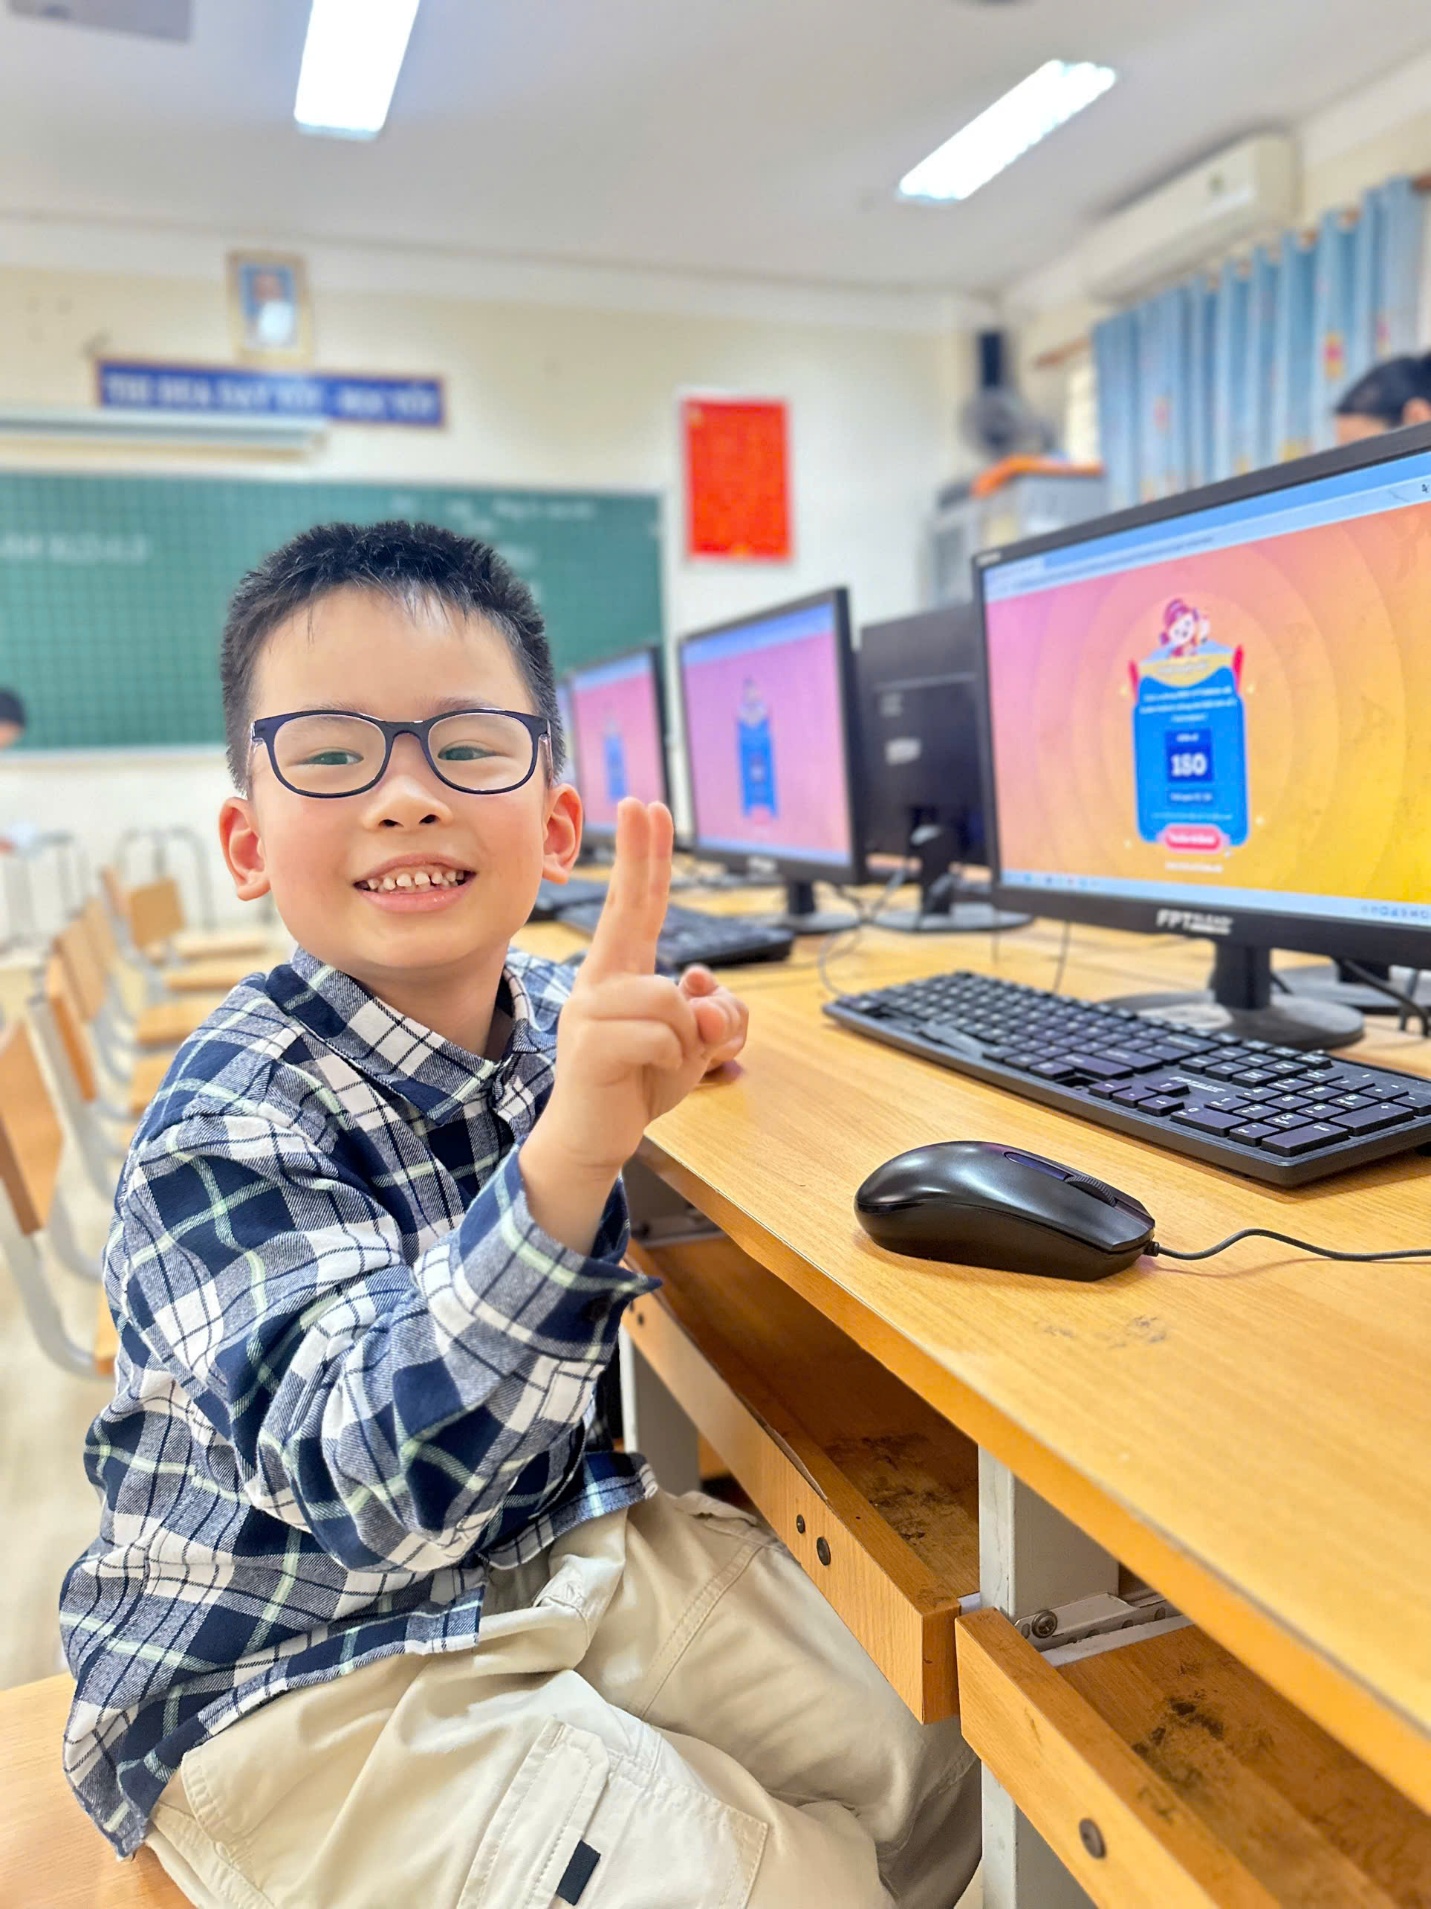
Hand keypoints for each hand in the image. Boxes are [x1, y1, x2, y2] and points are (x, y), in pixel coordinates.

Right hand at [520, 799, 747, 1251]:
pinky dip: (675, 1063)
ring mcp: (591, 1009)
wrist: (592, 1140)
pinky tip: (647, 1078)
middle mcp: (601, 980)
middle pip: (631, 908)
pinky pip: (665, 1037)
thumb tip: (709, 995)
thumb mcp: (696, 1047)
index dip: (646, 856)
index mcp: (622, 973)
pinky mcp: (591, 1044)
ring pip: (675, 1000)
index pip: (639, 904)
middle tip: (646, 800)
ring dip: (690, 1040)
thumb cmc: (638, 1082)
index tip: (646, 806)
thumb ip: (717, 1016)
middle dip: (642, 853)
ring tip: (664, 1064)